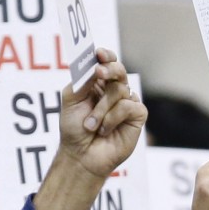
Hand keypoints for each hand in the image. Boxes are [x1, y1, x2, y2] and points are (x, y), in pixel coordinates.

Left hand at [56, 48, 145, 179]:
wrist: (81, 155)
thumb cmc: (74, 129)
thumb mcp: (71, 100)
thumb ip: (82, 81)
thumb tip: (96, 65)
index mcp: (98, 83)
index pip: (107, 62)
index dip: (106, 56)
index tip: (99, 53)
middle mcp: (114, 91)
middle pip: (119, 70)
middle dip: (109, 69)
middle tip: (99, 72)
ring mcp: (126, 103)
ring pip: (120, 91)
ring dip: (102, 109)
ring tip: (91, 125)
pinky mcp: (137, 116)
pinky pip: (129, 106)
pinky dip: (113, 118)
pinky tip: (105, 130)